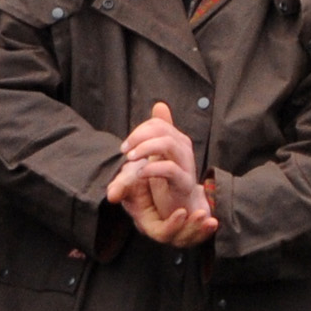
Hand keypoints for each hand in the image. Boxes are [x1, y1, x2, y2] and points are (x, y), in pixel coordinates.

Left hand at [104, 101, 217, 246]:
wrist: (179, 206)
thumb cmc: (165, 179)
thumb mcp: (158, 153)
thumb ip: (156, 132)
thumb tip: (160, 105)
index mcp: (175, 140)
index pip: (158, 123)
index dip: (139, 130)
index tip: (125, 146)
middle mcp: (183, 149)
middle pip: (163, 130)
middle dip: (139, 137)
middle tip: (125, 151)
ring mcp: (186, 165)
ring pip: (169, 144)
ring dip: (145, 148)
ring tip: (131, 159)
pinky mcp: (184, 182)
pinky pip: (170, 169)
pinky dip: (152, 168)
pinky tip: (140, 173)